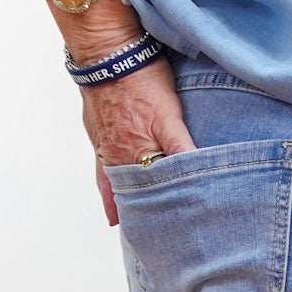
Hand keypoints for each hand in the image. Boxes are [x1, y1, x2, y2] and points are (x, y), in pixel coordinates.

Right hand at [79, 56, 196, 226]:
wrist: (108, 51)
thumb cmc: (142, 80)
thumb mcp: (170, 117)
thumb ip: (181, 149)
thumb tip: (192, 177)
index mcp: (136, 155)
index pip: (152, 194)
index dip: (161, 212)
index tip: (168, 235)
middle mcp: (118, 156)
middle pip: (131, 194)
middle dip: (140, 215)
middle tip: (148, 239)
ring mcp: (106, 146)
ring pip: (113, 184)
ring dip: (121, 204)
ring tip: (125, 226)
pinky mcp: (99, 133)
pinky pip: (101, 168)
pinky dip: (105, 187)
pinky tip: (108, 196)